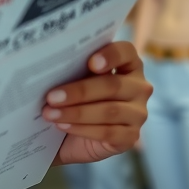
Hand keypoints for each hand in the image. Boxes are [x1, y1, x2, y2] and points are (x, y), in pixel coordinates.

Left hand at [43, 41, 150, 165]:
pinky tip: (63, 125)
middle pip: (113, 85)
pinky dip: (83, 129)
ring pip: (109, 111)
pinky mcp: (131, 136)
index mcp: (127, 64)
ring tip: (50, 113)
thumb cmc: (74, 96)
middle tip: (51, 96)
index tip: (90, 63)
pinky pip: (109, 132)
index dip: (111, 55)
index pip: (126, 52)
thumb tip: (49, 61)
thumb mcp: (74, 78)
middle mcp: (139, 87)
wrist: (73, 133)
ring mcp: (138, 113)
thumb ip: (72, 67)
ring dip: (76, 113)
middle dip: (79, 91)